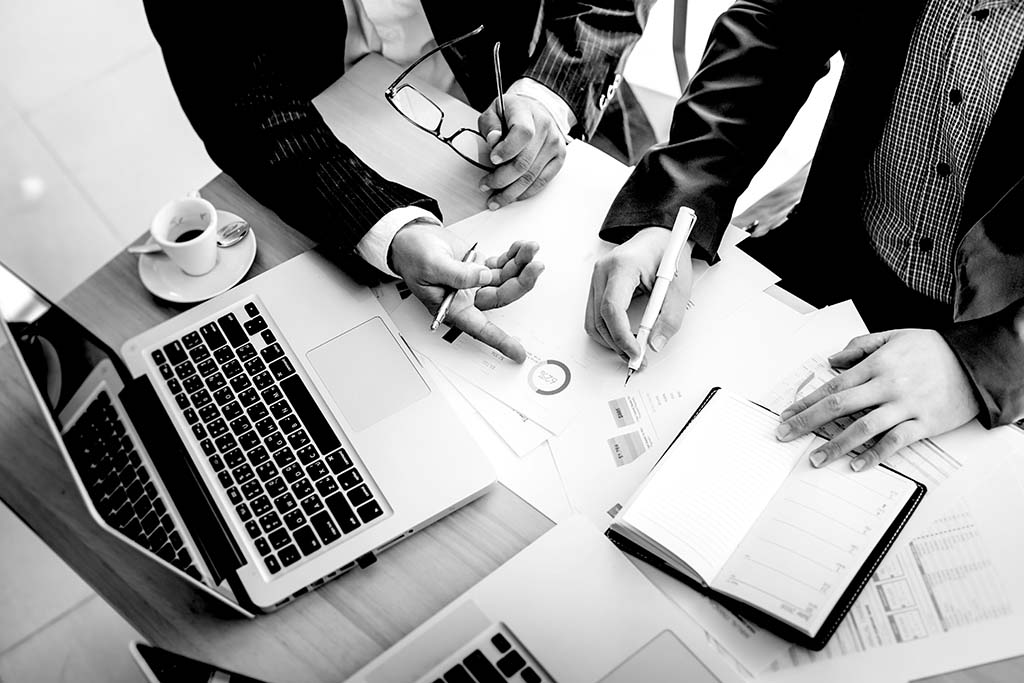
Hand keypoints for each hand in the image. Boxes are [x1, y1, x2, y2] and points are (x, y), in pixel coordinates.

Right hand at [389, 222, 543, 362]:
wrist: (411, 238)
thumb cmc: (413, 256)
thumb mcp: (431, 266)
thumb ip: (459, 274)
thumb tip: (485, 276)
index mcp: (454, 307)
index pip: (481, 329)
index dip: (500, 341)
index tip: (517, 352)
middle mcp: (468, 298)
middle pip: (502, 296)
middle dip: (522, 281)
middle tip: (535, 266)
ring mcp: (476, 282)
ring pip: (507, 279)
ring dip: (521, 264)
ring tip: (529, 248)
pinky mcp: (480, 268)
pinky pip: (503, 266)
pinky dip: (514, 257)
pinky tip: (520, 248)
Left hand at [477, 93, 566, 208]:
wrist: (535, 110)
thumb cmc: (512, 113)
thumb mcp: (494, 111)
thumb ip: (490, 125)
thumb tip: (493, 140)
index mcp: (527, 113)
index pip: (522, 133)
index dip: (507, 150)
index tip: (493, 159)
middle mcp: (545, 128)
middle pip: (525, 161)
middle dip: (501, 179)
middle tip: (486, 186)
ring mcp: (554, 144)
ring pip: (532, 176)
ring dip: (511, 192)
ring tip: (495, 199)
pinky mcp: (559, 157)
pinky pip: (542, 181)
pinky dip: (526, 192)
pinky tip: (513, 196)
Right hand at [585, 227, 693, 363]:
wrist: (659, 236)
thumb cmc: (667, 253)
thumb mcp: (678, 285)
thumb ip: (669, 316)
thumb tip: (655, 343)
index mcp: (622, 266)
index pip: (612, 307)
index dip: (622, 335)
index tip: (637, 352)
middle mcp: (603, 271)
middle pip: (599, 319)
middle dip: (617, 344)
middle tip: (639, 359)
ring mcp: (596, 279)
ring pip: (593, 322)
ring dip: (611, 342)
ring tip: (632, 351)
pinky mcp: (597, 287)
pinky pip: (595, 317)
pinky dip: (608, 332)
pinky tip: (624, 338)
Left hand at [776, 329, 979, 470]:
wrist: (977, 361)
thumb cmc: (934, 349)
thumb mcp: (895, 336)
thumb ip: (860, 346)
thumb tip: (832, 360)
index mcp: (877, 365)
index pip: (832, 385)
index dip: (807, 402)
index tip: (787, 414)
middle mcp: (887, 385)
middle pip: (839, 405)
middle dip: (808, 422)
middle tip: (786, 435)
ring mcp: (906, 406)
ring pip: (863, 427)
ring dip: (836, 445)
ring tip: (816, 459)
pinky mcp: (925, 423)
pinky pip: (895, 442)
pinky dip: (875, 455)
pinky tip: (857, 465)